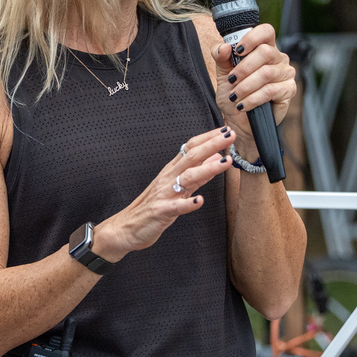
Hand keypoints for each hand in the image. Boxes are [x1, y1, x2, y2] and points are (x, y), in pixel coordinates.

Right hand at [95, 125, 233, 259]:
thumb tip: (215, 159)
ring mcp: (164, 194)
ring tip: (224, 162)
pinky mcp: (161, 211)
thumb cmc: (153, 206)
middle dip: (212, 145)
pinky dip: (188, 204)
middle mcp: (169, 178)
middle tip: (229, 135)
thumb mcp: (177, 187)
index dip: (208, 138)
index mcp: (172, 170)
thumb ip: (197, 174)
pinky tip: (200, 201)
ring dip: (207, 169)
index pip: (191, 148)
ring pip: (187, 178)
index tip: (225, 130)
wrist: (127, 227)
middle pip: (192, 157)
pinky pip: (176, 207)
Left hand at [212, 23, 295, 152]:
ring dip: (246, 86)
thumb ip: (221, 58)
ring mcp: (286, 73)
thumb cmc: (233, 94)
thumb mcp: (223, 74)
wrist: (238, 120)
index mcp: (264, 48)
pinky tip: (243, 104)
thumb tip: (223, 47)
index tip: (237, 51)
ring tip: (235, 96)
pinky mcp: (289, 90)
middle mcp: (278, 58)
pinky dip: (252, 98)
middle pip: (265, 52)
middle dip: (244, 68)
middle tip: (232, 80)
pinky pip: (270, 91)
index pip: (266, 31)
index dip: (252, 38)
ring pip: (266, 73)